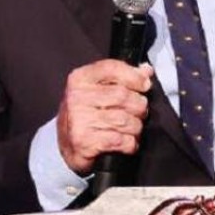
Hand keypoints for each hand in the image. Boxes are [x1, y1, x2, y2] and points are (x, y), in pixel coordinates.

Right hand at [56, 59, 152, 174]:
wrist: (68, 145)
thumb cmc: (87, 114)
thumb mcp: (99, 90)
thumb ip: (122, 78)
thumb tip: (145, 71)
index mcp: (80, 79)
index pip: (112, 68)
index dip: (134, 76)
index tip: (145, 85)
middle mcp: (76, 97)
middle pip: (122, 96)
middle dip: (139, 106)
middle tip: (139, 112)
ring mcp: (79, 120)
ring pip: (125, 120)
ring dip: (135, 127)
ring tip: (132, 128)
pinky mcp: (85, 142)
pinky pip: (121, 140)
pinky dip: (130, 143)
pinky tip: (126, 142)